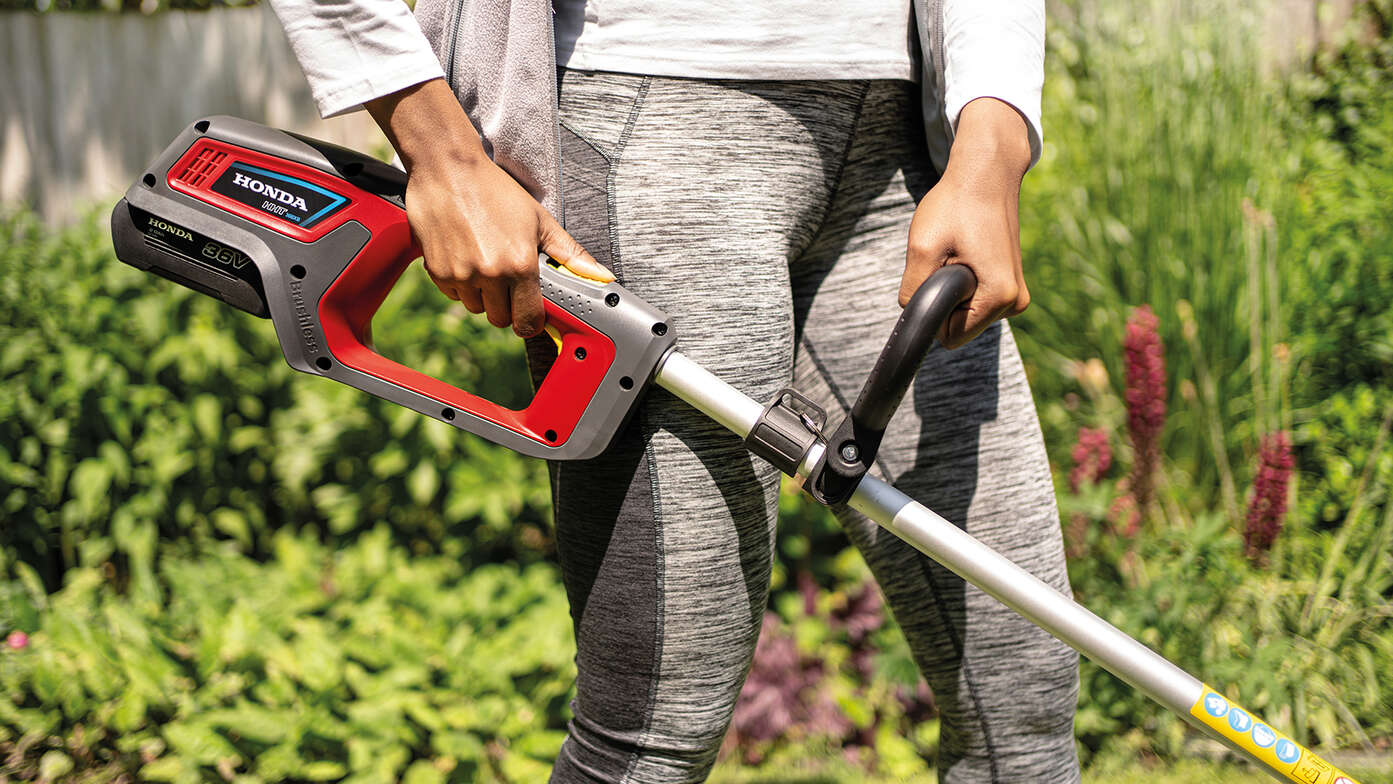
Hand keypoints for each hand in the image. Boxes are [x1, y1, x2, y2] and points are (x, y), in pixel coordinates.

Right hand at [366, 79, 611, 337]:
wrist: (448, 168)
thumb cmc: (496, 190)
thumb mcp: (539, 219)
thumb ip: (569, 253)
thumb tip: (601, 275)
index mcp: (521, 264)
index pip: (528, 320)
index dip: (531, 319)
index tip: (530, 311)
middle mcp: (491, 274)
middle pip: (500, 319)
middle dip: (505, 306)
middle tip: (506, 280)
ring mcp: (461, 274)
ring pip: (475, 308)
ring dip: (481, 295)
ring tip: (484, 262)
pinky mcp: (437, 271)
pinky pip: (452, 294)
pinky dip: (459, 284)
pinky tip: (464, 257)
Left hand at [901, 97, 1031, 348]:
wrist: (986, 174)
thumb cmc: (955, 205)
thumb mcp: (922, 248)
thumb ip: (912, 292)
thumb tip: (912, 318)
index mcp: (1000, 297)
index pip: (950, 337)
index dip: (933, 308)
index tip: (937, 271)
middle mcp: (1015, 302)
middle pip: (959, 327)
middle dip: (944, 298)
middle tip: (949, 256)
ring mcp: (1016, 294)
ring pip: (965, 314)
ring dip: (953, 288)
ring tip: (959, 251)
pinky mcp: (1011, 285)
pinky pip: (975, 300)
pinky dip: (964, 281)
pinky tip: (968, 252)